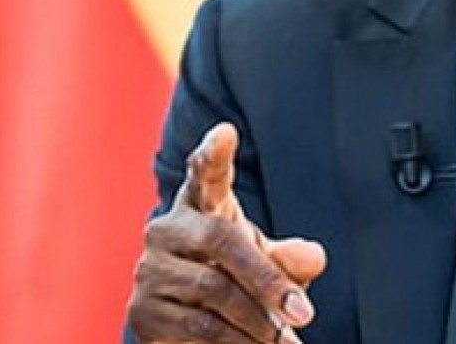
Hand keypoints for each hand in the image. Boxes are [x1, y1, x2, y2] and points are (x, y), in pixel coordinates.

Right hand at [127, 123, 326, 342]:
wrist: (184, 330)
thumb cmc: (232, 279)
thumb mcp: (266, 265)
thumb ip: (290, 259)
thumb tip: (313, 257)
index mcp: (200, 205)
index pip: (205, 173)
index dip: (213, 154)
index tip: (226, 134)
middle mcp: (168, 229)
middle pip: (220, 239)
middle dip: (267, 278)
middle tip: (304, 313)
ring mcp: (150, 269)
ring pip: (213, 289)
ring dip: (257, 321)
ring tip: (287, 341)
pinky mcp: (142, 312)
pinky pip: (198, 326)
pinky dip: (237, 342)